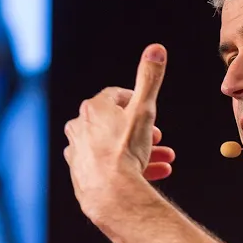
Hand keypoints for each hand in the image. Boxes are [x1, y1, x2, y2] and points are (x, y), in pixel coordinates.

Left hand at [63, 44, 173, 220]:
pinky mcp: (80, 174)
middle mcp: (79, 128)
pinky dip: (127, 168)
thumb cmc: (125, 150)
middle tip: (159, 139)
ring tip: (163, 160)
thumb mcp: (144, 110)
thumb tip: (156, 48)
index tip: (150, 111)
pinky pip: (107, 167)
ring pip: (114, 147)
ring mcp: (78, 153)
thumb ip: (150, 79)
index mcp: (92, 108)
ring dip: (140, 152)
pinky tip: (149, 174)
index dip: (137, 102)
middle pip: (115, 124)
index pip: (115, 96)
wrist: (110, 193)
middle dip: (142, 130)